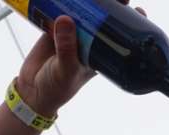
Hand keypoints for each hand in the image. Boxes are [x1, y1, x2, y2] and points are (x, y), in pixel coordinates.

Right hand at [14, 1, 144, 115]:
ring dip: (88, 0)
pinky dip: (62, 1)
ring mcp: (72, 33)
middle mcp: (89, 41)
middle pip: (104, 18)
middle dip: (112, 4)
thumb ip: (66, 48)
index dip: (130, 23)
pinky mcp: (54, 28)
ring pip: (83, 11)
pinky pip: (59, 10)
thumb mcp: (65, 71)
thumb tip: (66, 19)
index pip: (120, 36)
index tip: (137, 11)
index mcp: (100, 54)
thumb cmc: (56, 88)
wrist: (31, 92)